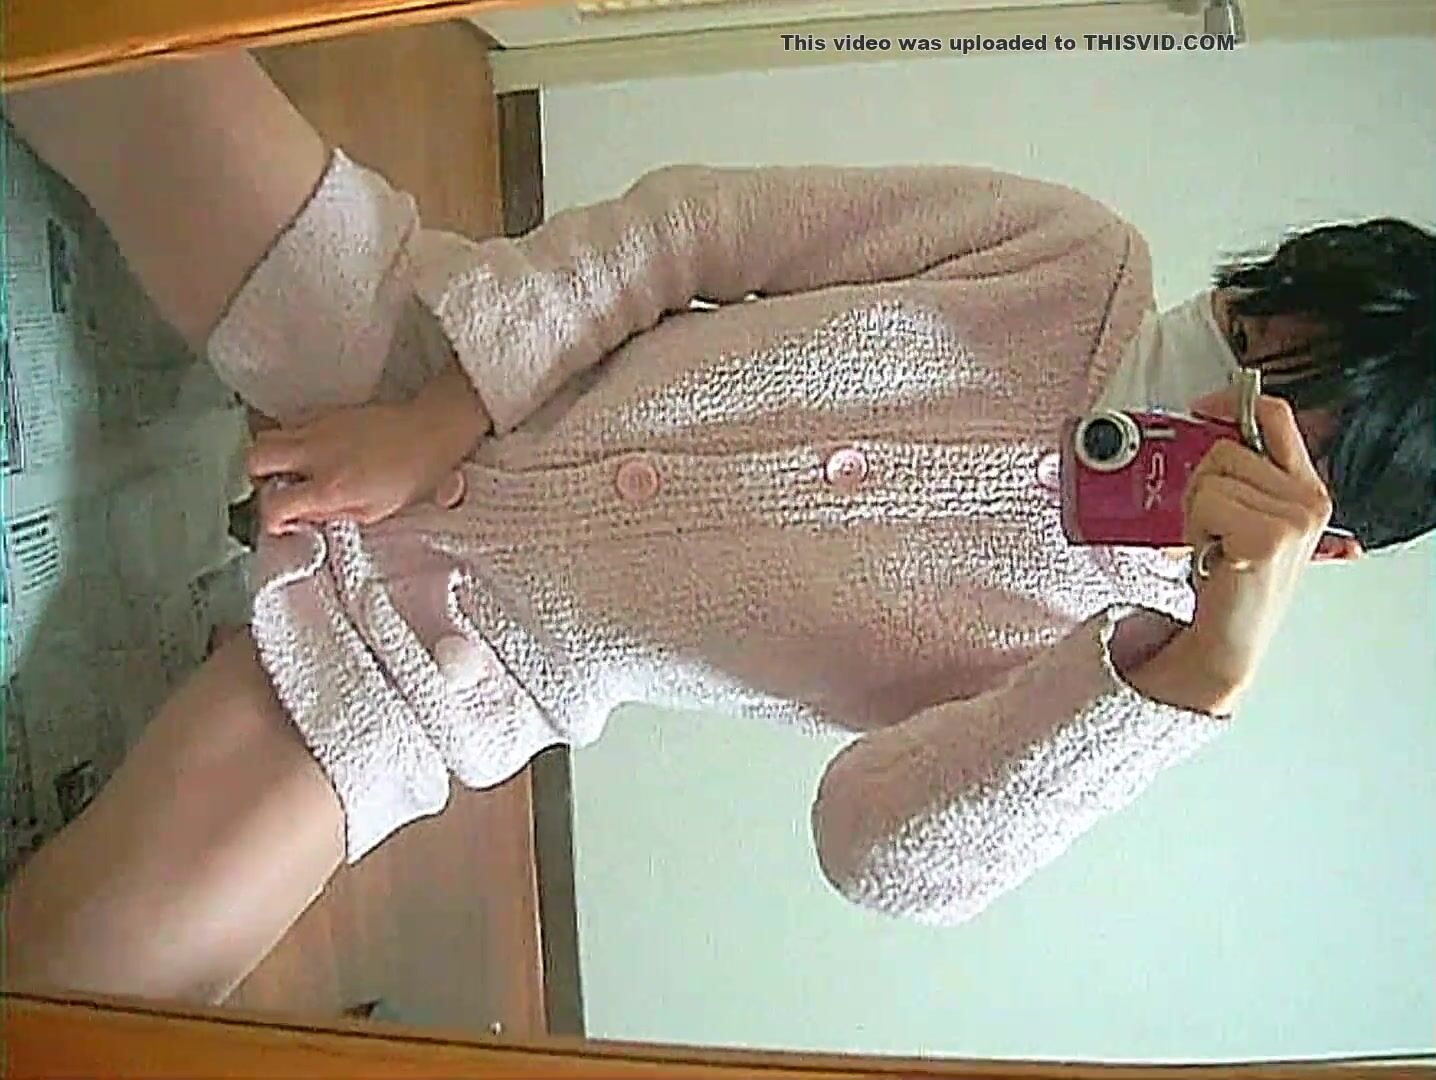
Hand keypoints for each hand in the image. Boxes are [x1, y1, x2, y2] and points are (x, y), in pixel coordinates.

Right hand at [248, 401, 465, 535]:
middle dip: (255, 477)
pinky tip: (309, 451)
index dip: (271, 519)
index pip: (275, 505)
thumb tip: (302, 517)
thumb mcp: (376, 511)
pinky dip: (289, 438)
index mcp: (331, 487)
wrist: (430, 431)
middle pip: (255, 458)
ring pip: (266, 435)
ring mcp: (318, 428)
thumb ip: (333, 515)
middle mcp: (316, 454)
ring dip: (270, 455)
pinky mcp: (325, 412)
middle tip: (275, 488)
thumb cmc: (413, 475)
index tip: (281, 524)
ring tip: (290, 470)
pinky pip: (290, 422)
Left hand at [1177, 392, 1334, 699]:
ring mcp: (1293, 520)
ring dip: (1197, 510)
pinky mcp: (1268, 538)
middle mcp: (1309, 501)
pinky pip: (1207, 501)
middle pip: (1228, 448)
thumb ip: (1246, 472)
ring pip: (1212, 476)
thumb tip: (1215, 419)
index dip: (1233, 404)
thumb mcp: (1250, 516)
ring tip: (1214, 542)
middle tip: (1212, 526)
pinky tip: (1214, 554)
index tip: (1204, 410)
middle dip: (1203, 484)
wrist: (1232, 637)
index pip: (1276, 416)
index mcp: (1308, 489)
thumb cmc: (1233, 575)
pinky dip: (1196, 528)